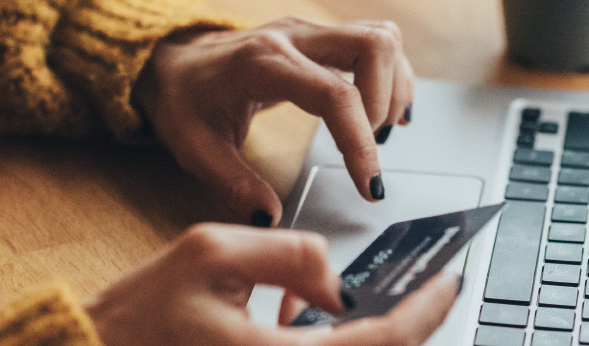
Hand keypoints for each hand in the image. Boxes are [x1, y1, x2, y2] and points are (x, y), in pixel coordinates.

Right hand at [86, 224, 460, 345]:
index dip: (426, 310)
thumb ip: (290, 253)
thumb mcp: (212, 252)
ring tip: (333, 299)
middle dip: (404, 326)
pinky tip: (296, 319)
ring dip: (363, 336)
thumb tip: (337, 283)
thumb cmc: (138, 316)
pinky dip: (327, 344)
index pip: (382, 342)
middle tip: (421, 289)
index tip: (450, 282)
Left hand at [135, 17, 414, 225]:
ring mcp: (311, 31)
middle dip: (385, 102)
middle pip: (373, 45)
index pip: (335, 94)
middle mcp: (294, 36)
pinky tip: (383, 112)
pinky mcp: (322, 37)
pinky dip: (390, 76)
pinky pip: (375, 42)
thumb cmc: (184, 101)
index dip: (360, 142)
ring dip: (393, 86)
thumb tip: (269, 217)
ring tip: (379, 131)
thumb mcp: (195, 148)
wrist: (173, 62)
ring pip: (381, 38)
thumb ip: (232, 184)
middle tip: (371, 147)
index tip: (368, 185)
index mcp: (263, 63)